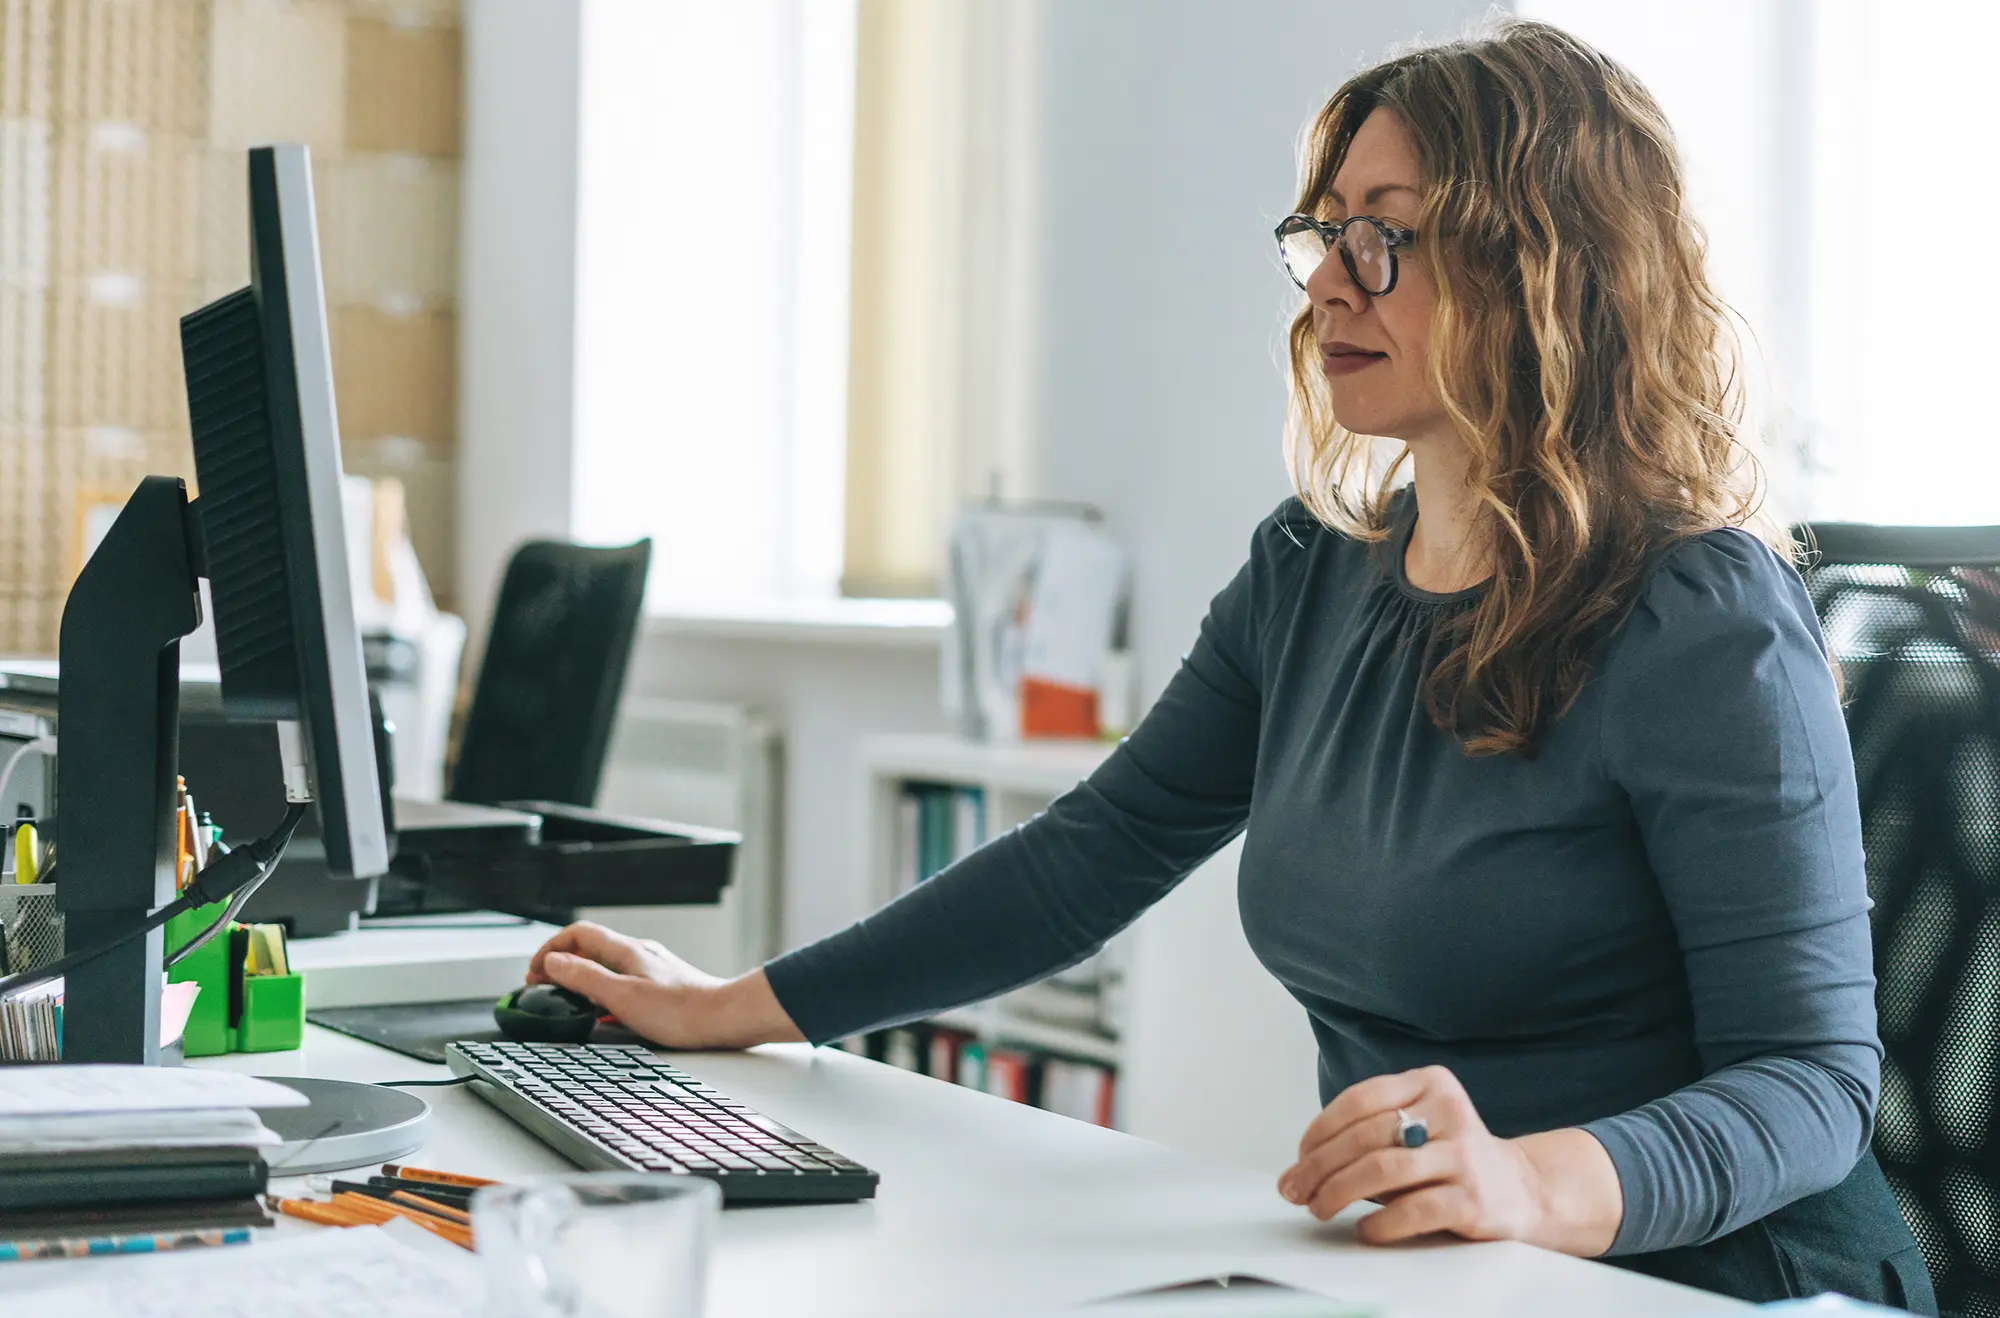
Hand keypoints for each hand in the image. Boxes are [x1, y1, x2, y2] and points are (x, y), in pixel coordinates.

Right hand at [525, 921, 804, 1049]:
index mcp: (626, 951)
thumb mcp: (622, 996)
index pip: (578, 934)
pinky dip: (603, 995)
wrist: (725, 1018)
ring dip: (582, 980)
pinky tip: (602, 1015)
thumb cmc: (681, 1010)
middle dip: (562, 964)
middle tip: (543, 985)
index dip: (551, 949)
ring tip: (566, 1000)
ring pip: (606, 968)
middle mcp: (638, 954)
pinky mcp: (661, 988)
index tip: (534, 971)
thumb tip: (554, 963)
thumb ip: (585, 978)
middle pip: (590, 949)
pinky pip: (622, 985)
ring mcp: (651, 970)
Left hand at [1277, 1065, 1621, 1255]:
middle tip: (1294, 1188)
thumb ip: (1372, 1131)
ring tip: (1319, 1207)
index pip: (1361, 1099)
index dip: (1321, 1128)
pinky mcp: (1473, 1199)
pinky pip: (1413, 1210)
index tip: (1299, 1153)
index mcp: (1431, 1082)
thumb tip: (1305, 1164)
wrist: (1522, 1190)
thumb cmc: (1451, 1158)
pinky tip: (1364, 1229)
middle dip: (1319, 1165)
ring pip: (1383, 1169)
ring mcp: (1464, 1155)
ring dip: (1339, 1191)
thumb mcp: (1418, 1125)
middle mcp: (1450, 1112)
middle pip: (1366, 1136)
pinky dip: (1379, 1223)